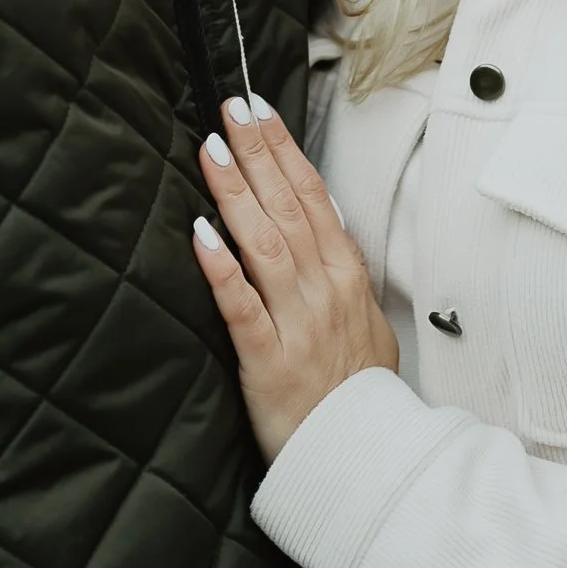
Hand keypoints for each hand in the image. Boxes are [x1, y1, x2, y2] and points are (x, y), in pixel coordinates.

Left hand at [194, 95, 397, 459]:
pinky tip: (201, 233)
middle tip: (230, 109)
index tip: (258, 111)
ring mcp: (298, 323)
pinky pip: (242, 305)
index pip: (313, 197)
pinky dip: (221, 267)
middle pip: (288, 207)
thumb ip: (340, 275)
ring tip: (212, 150)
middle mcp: (324, 291)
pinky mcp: (269, 359)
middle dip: (258, 153)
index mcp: (345, 277)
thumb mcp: (364, 322)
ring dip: (237, 193)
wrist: (362, 458)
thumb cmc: (357, 393)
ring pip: (265, 243)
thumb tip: (321, 228)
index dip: (283, 150)